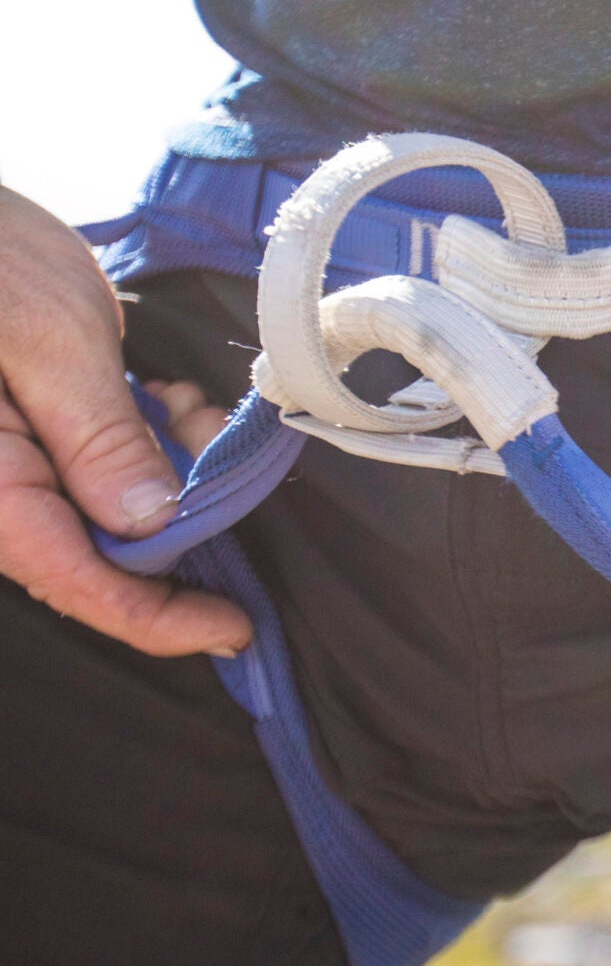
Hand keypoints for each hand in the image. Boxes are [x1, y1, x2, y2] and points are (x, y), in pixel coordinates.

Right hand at [0, 184, 246, 655]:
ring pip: (111, 512)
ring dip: (176, 477)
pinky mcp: (31, 433)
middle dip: (184, 523)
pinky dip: (153, 444)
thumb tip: (147, 524)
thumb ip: (97, 435)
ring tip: (199, 412)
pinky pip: (100, 468)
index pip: (73, 581)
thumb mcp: (49, 337)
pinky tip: (173, 400)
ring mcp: (12, 460)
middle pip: (99, 556)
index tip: (234, 628)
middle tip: (223, 450)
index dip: (158, 617)